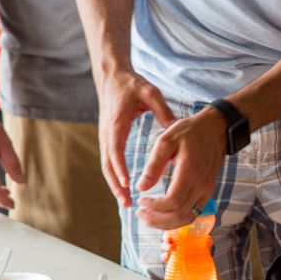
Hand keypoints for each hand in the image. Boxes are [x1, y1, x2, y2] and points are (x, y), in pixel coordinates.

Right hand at [97, 70, 175, 207]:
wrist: (112, 76)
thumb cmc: (131, 84)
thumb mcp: (150, 92)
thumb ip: (162, 109)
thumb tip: (175, 127)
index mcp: (117, 122)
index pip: (115, 149)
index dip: (120, 167)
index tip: (127, 183)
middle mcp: (107, 132)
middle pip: (107, 164)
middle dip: (115, 185)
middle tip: (127, 203)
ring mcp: (105, 136)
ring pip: (106, 165)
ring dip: (114, 185)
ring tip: (125, 203)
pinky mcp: (107, 139)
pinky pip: (109, 161)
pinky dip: (114, 177)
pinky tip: (123, 189)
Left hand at [135, 107, 227, 229]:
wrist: (216, 129)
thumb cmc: (190, 132)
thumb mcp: (166, 141)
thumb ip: (153, 165)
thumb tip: (141, 187)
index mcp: (190, 172)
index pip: (172, 201)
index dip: (154, 206)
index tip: (141, 200)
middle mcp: (201, 186)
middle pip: (179, 215)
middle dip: (157, 219)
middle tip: (140, 213)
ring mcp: (206, 191)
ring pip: (187, 218)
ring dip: (167, 223)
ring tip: (149, 219)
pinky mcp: (207, 192)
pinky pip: (193, 213)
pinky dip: (177, 219)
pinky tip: (164, 215)